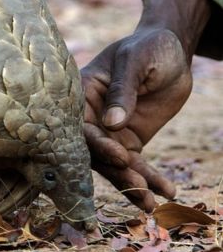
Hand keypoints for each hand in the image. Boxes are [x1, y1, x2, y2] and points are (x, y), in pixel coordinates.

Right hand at [81, 0, 210, 210]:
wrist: (170, 52)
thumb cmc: (147, 48)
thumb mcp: (135, 62)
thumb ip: (122, 90)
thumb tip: (113, 122)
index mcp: (80, 96)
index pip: (80, 126)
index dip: (97, 144)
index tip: (120, 156)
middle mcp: (89, 119)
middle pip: (95, 152)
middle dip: (115, 172)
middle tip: (138, 189)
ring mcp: (108, 133)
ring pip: (114, 165)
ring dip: (132, 184)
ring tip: (151, 203)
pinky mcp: (128, 142)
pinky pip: (136, 165)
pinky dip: (150, 179)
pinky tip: (166, 192)